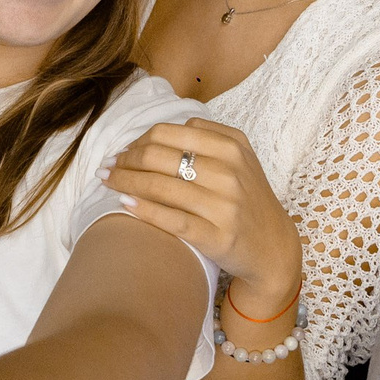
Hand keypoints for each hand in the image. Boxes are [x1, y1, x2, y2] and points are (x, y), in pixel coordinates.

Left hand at [101, 118, 298, 317]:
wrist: (272, 246)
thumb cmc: (246, 198)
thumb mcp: (237, 158)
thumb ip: (202, 138)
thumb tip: (147, 138)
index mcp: (232, 145)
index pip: (169, 133)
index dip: (137, 141)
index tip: (122, 152)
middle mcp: (230, 171)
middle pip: (160, 156)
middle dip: (126, 160)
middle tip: (107, 167)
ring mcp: (225, 204)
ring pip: (161, 185)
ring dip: (125, 181)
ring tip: (106, 181)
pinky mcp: (217, 236)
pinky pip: (172, 219)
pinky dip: (144, 209)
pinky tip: (124, 203)